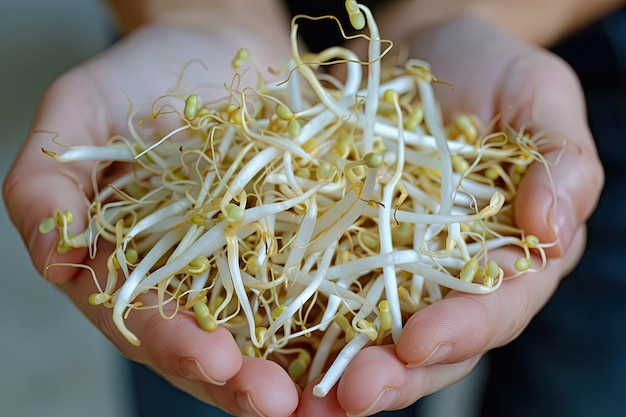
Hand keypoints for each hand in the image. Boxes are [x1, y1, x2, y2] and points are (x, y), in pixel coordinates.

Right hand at [3, 21, 299, 416]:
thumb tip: (53, 258)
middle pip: (210, 344)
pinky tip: (362, 342)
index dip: (175, 344)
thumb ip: (45, 182)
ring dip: (294, 369)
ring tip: (324, 398)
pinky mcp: (292, 244)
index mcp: (128, 265)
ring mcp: (244, 266)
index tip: (213, 359)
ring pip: (265, 334)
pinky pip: (313, 288)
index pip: (144, 319)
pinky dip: (333, 320)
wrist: (216, 46)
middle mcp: (187, 279)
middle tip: (278, 404)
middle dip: (241, 380)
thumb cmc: (138, 75)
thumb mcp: (76, 111)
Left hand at [297, 17, 602, 415]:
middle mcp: (449, 276)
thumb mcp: (539, 98)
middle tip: (350, 394)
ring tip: (304, 397)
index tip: (419, 342)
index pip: (494, 307)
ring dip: (337, 367)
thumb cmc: (492, 70)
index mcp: (510, 255)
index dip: (460, 330)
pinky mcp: (344, 246)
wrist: (419, 52)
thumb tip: (551, 229)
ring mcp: (393, 266)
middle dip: (392, 372)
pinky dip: (299, 320)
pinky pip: (323, 289)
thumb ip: (562, 162)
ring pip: (371, 332)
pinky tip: (269, 345)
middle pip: (429, 343)